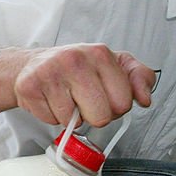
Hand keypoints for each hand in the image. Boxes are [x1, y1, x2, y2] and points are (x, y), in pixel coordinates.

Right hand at [13, 44, 155, 126]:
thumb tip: (145, 99)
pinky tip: (50, 99)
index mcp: (101, 53)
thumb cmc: (76, 68)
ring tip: (64, 97)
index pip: (124, 103)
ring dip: (71, 116)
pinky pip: (52, 121)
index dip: (115, 107)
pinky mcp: (30, 87)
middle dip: (94, 116)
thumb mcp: (114, 66)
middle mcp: (76, 59)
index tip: (104, 96)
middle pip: (102, 117)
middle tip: (83, 101)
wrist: (33, 66)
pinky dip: (52, 116)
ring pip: (74, 122)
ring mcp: (51, 72)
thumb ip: (138, 78)